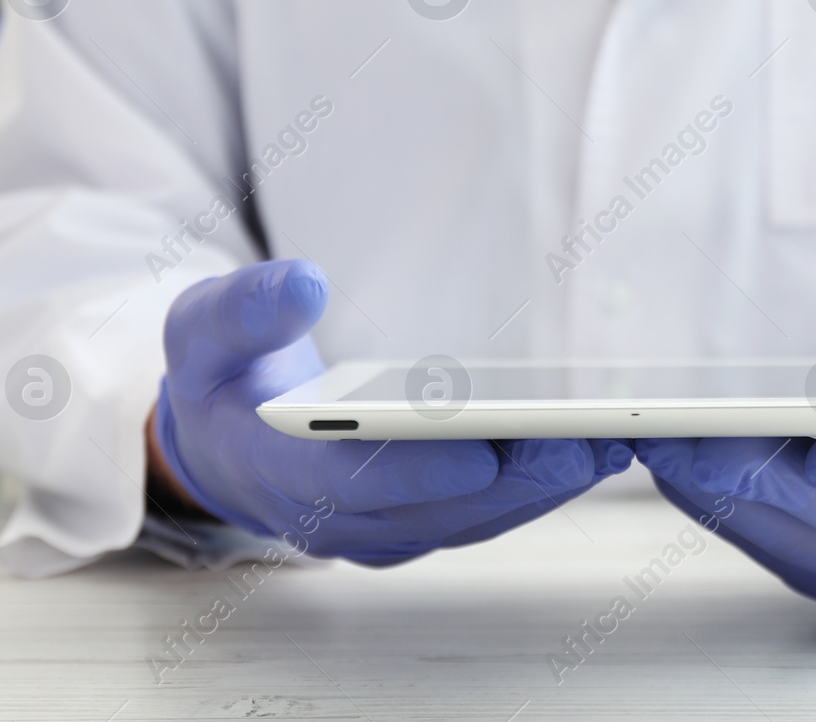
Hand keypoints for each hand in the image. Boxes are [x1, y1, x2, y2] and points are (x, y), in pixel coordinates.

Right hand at [152, 259, 631, 563]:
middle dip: (518, 476)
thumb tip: (304, 282)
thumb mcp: (203, 329)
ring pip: (474, 519)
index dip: (419, 469)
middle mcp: (336, 519)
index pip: (353, 481)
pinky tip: (589, 451)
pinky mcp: (418, 525)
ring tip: (612, 440)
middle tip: (590, 438)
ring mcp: (381, 531)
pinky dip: (537, 487)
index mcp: (280, 472)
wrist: (222, 443)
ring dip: (544, 486)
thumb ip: (246, 309)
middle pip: (438, 509)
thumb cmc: (220, 381)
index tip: (483, 448)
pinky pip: (486, 514)